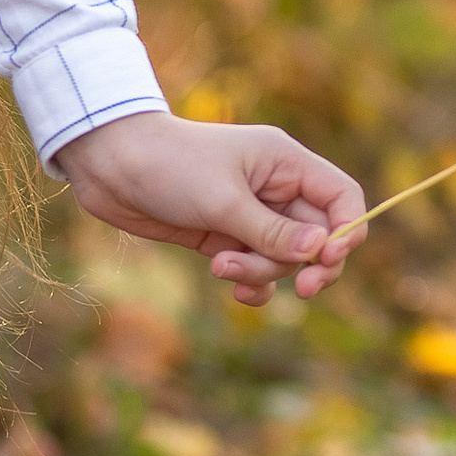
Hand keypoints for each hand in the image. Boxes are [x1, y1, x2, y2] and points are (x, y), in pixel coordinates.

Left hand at [54, 109, 364, 307]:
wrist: (108, 165)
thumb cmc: (169, 167)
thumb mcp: (224, 201)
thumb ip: (272, 231)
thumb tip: (319, 252)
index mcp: (285, 163)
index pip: (341, 198)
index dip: (347, 232)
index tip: (327, 260)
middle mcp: (274, 188)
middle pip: (316, 237)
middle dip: (303, 264)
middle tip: (302, 289)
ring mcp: (248, 214)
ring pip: (281, 258)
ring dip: (260, 272)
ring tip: (222, 267)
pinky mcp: (222, 236)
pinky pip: (255, 268)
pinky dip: (251, 284)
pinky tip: (234, 291)